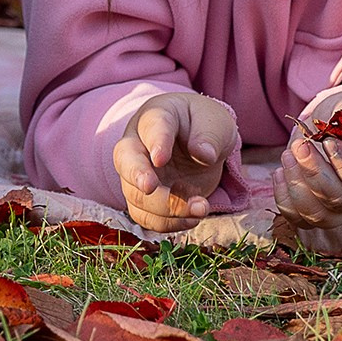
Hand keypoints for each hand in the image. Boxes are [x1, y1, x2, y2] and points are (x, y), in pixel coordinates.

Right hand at [114, 92, 237, 232]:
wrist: (197, 142)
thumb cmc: (203, 126)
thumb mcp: (215, 122)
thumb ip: (209, 135)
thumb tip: (204, 154)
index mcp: (155, 117)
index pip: (151, 127)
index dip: (154, 143)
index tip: (160, 158)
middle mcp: (137, 146)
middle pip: (126, 161)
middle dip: (136, 176)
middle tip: (150, 187)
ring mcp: (136, 175)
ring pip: (136, 196)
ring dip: (167, 208)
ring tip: (201, 208)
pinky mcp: (144, 200)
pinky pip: (145, 217)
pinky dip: (168, 223)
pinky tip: (192, 218)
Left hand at [275, 89, 341, 238]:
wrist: (338, 128)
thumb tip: (331, 133)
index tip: (327, 141)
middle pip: (338, 200)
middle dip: (313, 171)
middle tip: (299, 144)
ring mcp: (340, 211)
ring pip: (317, 215)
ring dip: (296, 185)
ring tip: (287, 155)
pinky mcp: (316, 213)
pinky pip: (297, 218)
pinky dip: (283, 198)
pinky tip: (279, 172)